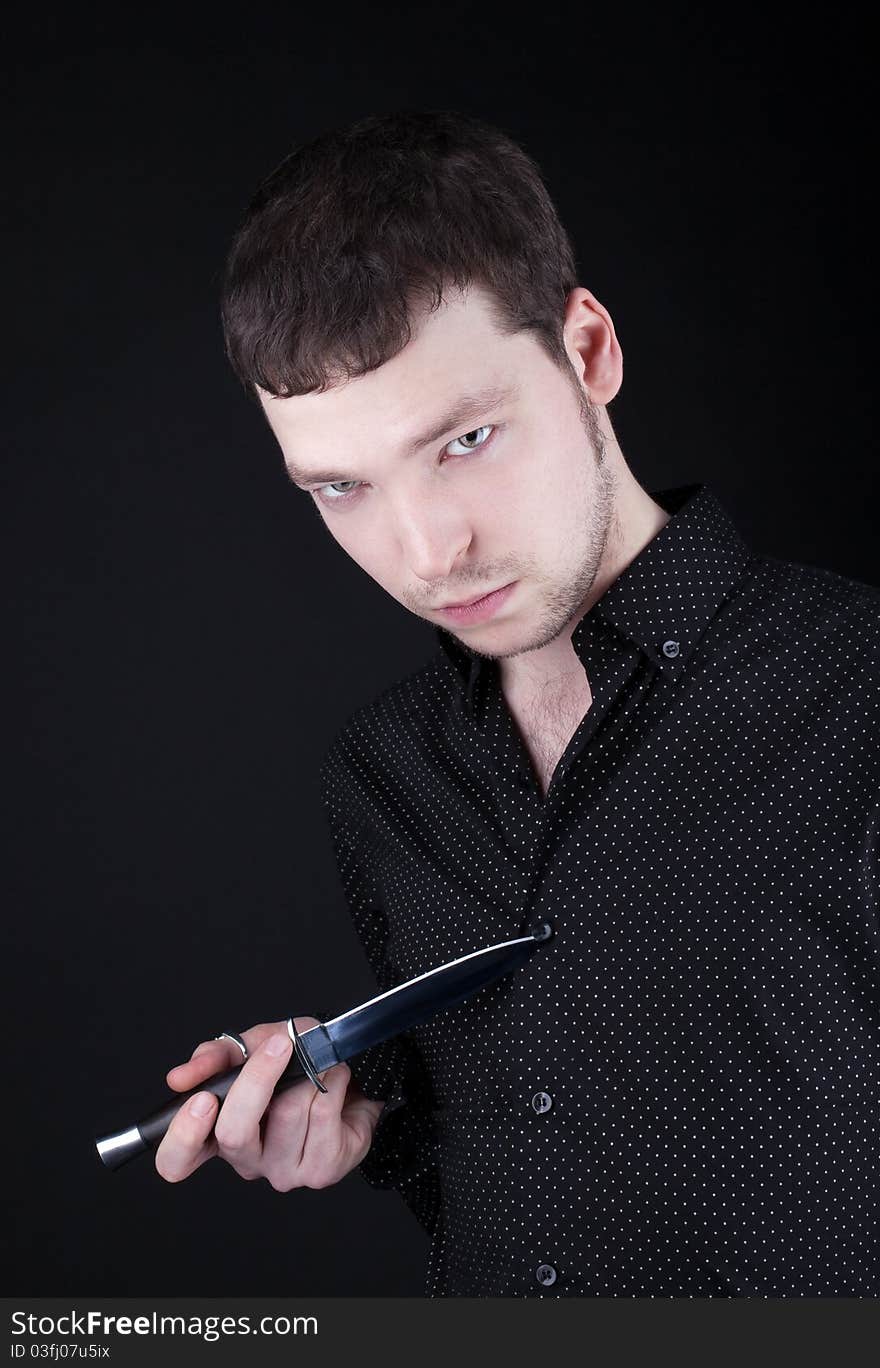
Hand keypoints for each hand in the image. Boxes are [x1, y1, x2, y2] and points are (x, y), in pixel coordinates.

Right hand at [154, 1017, 385, 1190]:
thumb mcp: (253, 1046)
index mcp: (217, 1135)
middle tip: (278, 1046)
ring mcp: (284, 1172)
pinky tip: (335, 1079)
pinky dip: (332, 1081)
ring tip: (318, 1064)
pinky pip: (323, 1114)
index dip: (182, 1135)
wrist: (349, 1079)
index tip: (202, 1100)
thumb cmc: (296, 1066)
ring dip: (310, 1073)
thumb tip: (180, 1077)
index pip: (176, 1161)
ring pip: (287, 1113)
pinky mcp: (322, 1170)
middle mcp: (247, 1162)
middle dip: (258, 1080)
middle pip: (235, 1134)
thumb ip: (216, 1056)